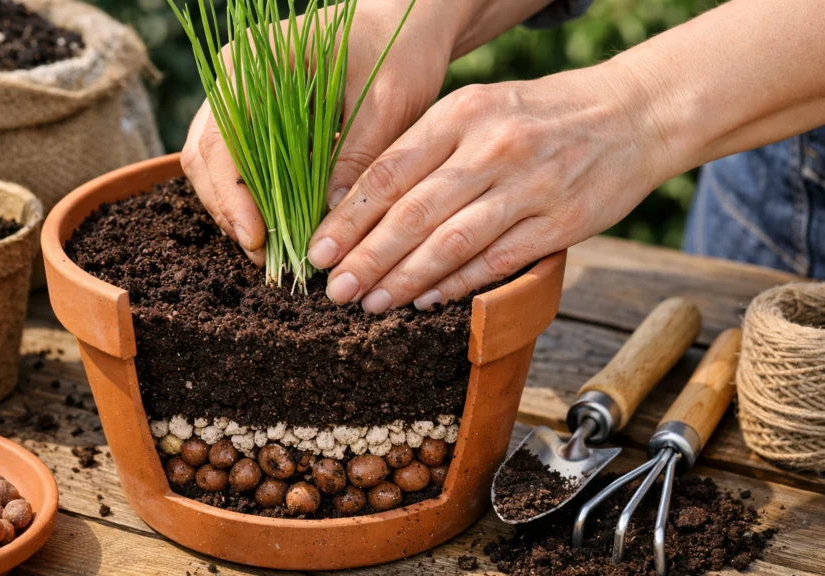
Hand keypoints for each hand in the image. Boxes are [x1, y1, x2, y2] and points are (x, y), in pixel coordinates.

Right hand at [179, 0, 491, 264]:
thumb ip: (356, 155)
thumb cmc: (399, 49)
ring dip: (236, 210)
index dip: (232, 196)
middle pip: (204, 158)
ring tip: (270, 251)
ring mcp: (242, 100)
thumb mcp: (387, 102)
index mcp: (253, 65)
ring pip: (215, 166)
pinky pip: (239, 165)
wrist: (407, 22)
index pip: (221, 140)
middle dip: (229, 212)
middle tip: (263, 257)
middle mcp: (235, 80)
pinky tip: (278, 227)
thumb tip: (327, 219)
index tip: (257, 239)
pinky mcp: (259, 119)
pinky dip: (252, 198)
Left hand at [306, 63, 674, 311]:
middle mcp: (492, 147)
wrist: (632, 113)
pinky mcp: (560, 222)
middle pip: (414, 211)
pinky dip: (457, 284)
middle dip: (366, 257)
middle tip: (334, 290)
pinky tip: (425, 300)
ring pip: (452, 241)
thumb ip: (425, 149)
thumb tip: (360, 202)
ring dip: (404, 278)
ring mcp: (529, 186)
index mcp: (462, 113)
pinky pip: (497, 260)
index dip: (349, 217)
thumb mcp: (478, 109)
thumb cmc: (538, 115)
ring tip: (370, 303)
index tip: (316, 251)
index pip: (390, 170)